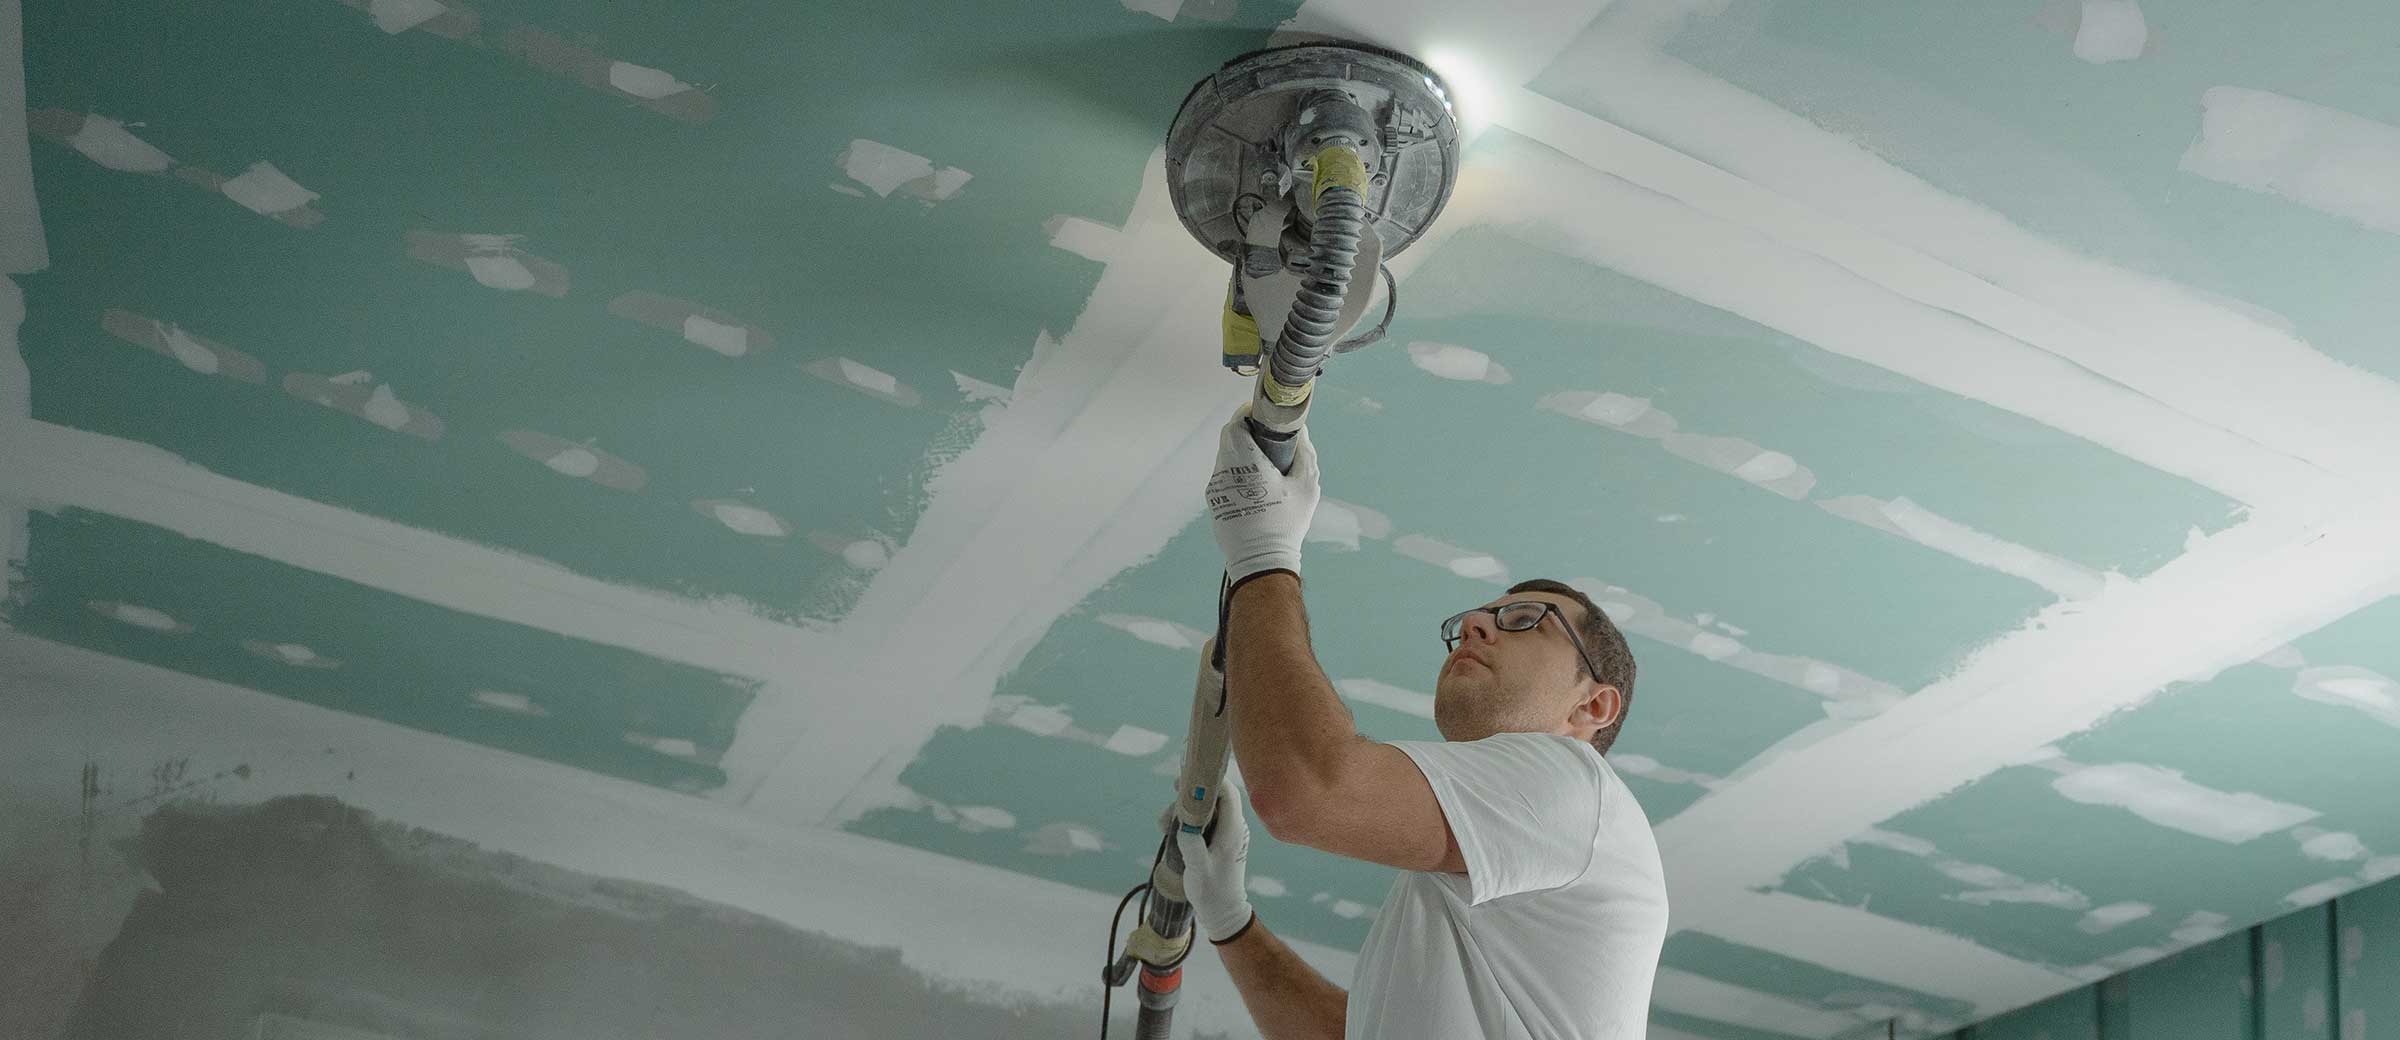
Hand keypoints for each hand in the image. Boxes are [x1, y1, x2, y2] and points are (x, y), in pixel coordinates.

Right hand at [1174, 782, 1257, 943]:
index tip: (1185, 780)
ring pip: (1203, 810)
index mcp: (1232, 830)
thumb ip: (1192, 843)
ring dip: (1182, 813)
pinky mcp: (1216, 840)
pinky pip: (1201, 822)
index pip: (1227, 793)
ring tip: (1164, 827)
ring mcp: (1225, 833)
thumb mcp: (1199, 869)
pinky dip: (1185, 823)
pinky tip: (1170, 832)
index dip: (1209, 780)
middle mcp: (1232, 827)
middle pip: (1211, 798)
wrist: (1223, 912)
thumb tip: (1183, 823)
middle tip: (1168, 812)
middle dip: (1187, 800)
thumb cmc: (1213, 891)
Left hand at [1205, 405, 1318, 586]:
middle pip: (1228, 438)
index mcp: (1246, 464)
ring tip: (1264, 459)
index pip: (1236, 424)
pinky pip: (1224, 475)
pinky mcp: (1215, 501)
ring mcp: (1217, 487)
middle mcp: (1225, 472)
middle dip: (1245, 429)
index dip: (1247, 412)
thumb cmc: (1286, 524)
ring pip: (1225, 456)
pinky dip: (1237, 470)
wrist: (1261, 561)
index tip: (1261, 411)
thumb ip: (1304, 454)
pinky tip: (1256, 482)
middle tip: (1266, 433)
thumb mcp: (1307, 487)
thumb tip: (1301, 431)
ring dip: (1241, 451)